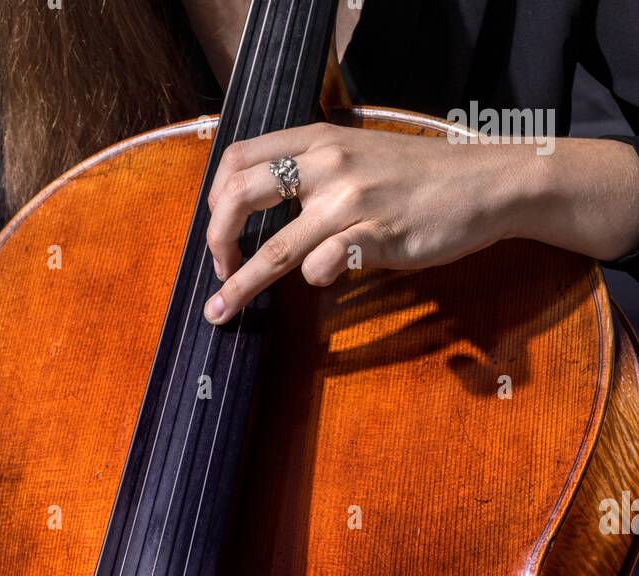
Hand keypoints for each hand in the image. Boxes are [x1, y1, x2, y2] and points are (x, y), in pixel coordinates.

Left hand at [203, 122, 523, 322]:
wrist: (485, 183)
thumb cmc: (417, 178)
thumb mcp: (356, 155)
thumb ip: (311, 174)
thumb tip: (263, 209)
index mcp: (316, 141)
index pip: (239, 159)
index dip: (215, 200)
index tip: (220, 233)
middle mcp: (327, 165)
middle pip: (241, 197)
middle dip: (216, 242)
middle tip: (218, 272)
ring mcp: (351, 201)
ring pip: (277, 248)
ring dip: (241, 285)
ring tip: (222, 310)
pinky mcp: (377, 236)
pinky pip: (324, 266)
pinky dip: (312, 279)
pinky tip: (325, 278)